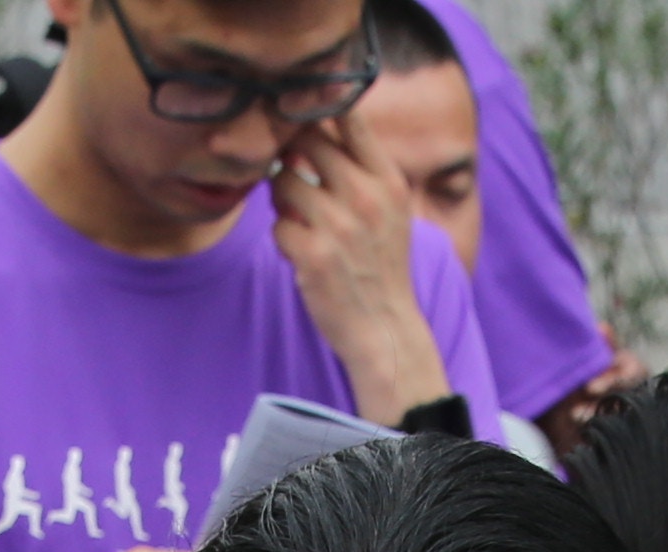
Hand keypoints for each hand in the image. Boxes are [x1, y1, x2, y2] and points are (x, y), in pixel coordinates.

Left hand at [267, 112, 446, 418]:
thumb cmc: (380, 262)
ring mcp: (338, 226)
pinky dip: (284, 239)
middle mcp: (366, 197)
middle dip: (291, 153)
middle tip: (294, 175)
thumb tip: (313, 122)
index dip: (318, 108)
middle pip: (306, 140)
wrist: (385, 326)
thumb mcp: (390, 208)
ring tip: (300, 219)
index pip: (349, 117)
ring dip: (282, 199)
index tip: (303, 113)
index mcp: (388, 180)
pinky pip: (277, 226)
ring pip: (283, 181)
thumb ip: (362, 166)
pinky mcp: (313, 256)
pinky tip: (302, 253)